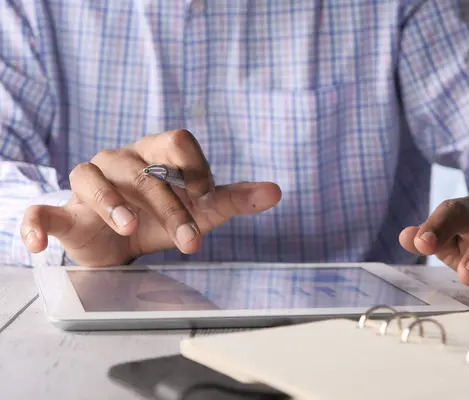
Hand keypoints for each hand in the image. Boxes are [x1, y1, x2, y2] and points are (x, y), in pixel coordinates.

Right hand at [20, 129, 281, 266]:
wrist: (121, 245)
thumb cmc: (162, 219)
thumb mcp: (201, 211)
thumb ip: (235, 199)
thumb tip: (276, 191)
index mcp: (156, 154)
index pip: (177, 141)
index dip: (195, 166)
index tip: (207, 197)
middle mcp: (122, 161)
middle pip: (144, 169)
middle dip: (170, 206)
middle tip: (190, 241)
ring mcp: (90, 183)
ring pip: (95, 179)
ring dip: (114, 205)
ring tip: (131, 228)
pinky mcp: (64, 210)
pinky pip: (42, 211)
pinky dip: (38, 224)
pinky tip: (40, 245)